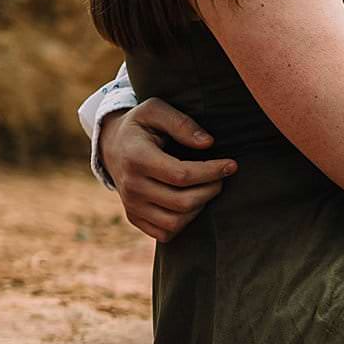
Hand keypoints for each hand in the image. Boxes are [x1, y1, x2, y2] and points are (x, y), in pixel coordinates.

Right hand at [100, 98, 235, 241]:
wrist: (112, 145)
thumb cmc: (141, 126)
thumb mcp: (155, 110)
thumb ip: (181, 123)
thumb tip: (207, 143)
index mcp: (136, 158)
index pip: (182, 175)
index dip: (212, 172)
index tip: (231, 165)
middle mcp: (131, 186)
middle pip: (183, 202)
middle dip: (211, 190)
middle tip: (220, 177)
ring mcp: (131, 205)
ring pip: (176, 222)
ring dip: (200, 207)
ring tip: (206, 189)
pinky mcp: (134, 217)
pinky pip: (166, 233)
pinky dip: (184, 223)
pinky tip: (191, 203)